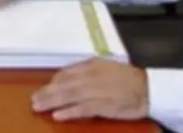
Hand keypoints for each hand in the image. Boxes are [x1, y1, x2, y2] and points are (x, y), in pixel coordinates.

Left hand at [31, 58, 148, 120]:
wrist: (149, 89)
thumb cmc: (127, 79)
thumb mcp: (105, 68)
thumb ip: (86, 71)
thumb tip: (65, 78)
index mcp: (92, 66)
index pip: (66, 73)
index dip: (53, 82)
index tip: (44, 89)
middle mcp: (92, 76)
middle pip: (64, 85)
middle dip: (47, 93)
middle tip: (33, 100)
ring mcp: (98, 90)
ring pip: (70, 96)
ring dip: (52, 102)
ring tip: (39, 107)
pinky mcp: (105, 105)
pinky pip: (84, 109)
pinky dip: (70, 112)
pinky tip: (58, 115)